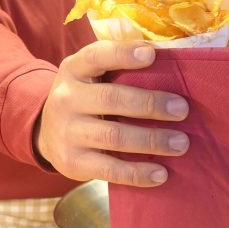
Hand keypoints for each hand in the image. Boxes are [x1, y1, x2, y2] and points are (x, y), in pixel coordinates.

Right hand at [36, 40, 189, 187]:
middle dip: (150, 104)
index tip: (152, 54)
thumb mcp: (89, 76)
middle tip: (182, 109)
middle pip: (111, 98)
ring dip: (151, 140)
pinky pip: (109, 168)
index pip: (96, 56)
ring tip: (180, 143)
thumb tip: (169, 64)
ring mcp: (66, 132)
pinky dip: (137, 173)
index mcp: (74, 70)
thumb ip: (117, 68)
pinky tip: (161, 174)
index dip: (123, 54)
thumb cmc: (84, 99)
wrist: (46, 134)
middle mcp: (66, 98)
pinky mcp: (72, 162)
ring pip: (114, 136)